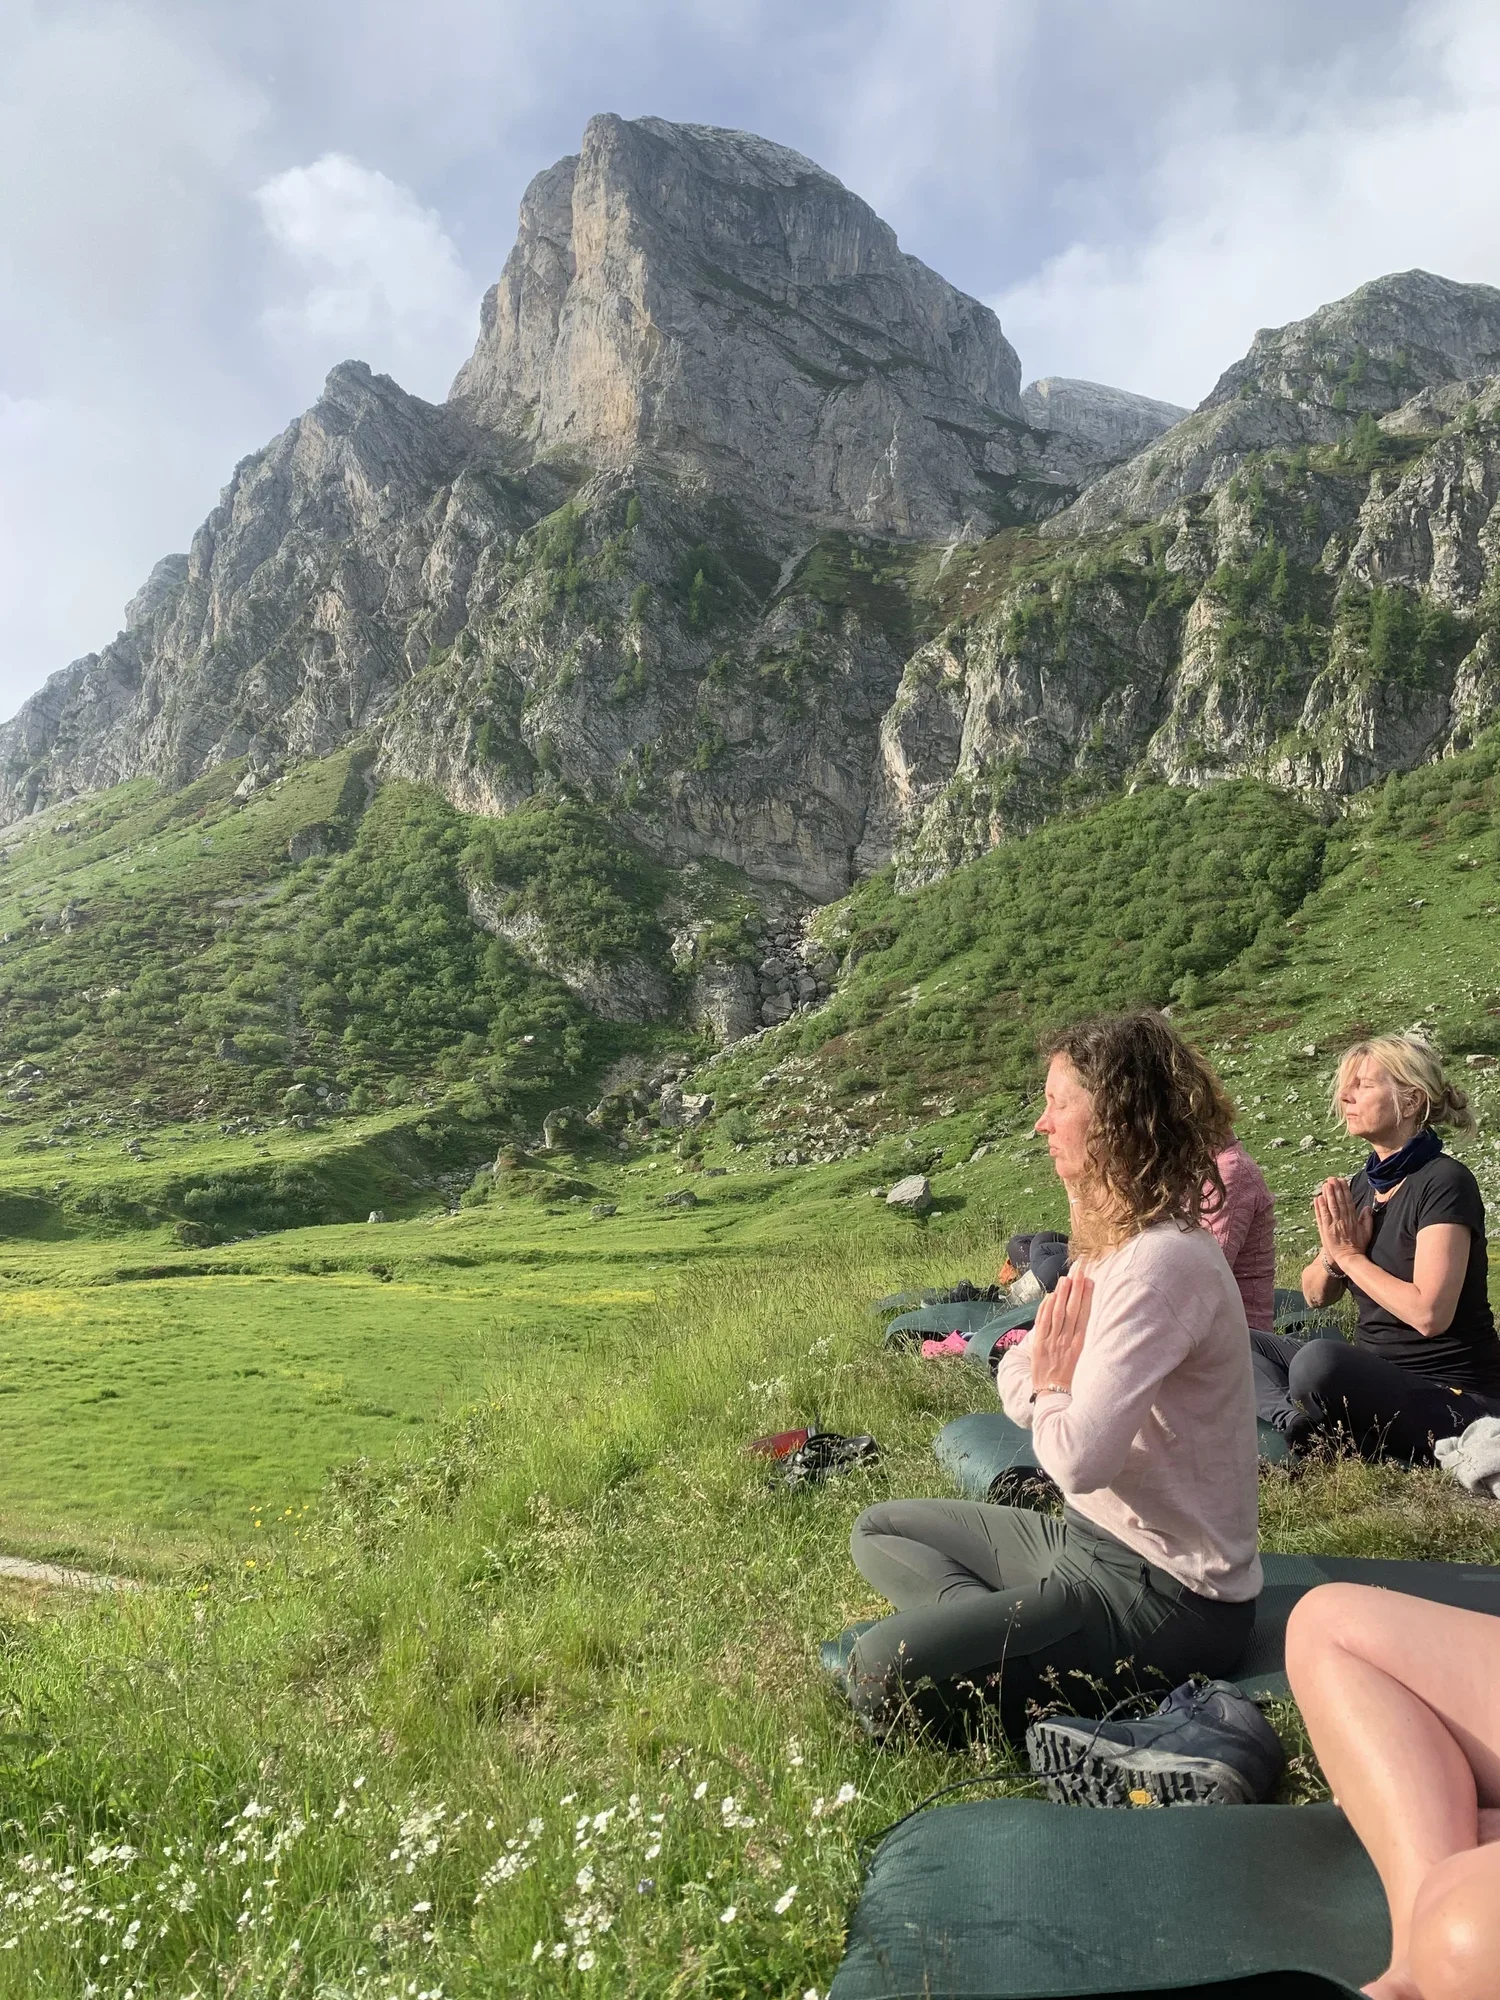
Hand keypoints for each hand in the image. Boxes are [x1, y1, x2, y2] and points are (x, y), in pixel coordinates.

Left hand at [1029, 1268, 1093, 1397]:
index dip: (1086, 1297)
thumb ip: (1087, 1342)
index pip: (1084, 1316)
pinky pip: (1042, 1323)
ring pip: (1057, 1313)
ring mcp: (1052, 1342)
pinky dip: (1046, 1308)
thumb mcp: (1085, 1361)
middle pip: (1072, 1310)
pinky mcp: (1039, 1345)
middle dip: (1075, 1289)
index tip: (1089, 1281)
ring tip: (1065, 1278)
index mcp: (1081, 1346)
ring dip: (1061, 1294)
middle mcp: (1067, 1342)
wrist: (1054, 1395)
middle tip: (1079, 1271)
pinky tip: (1051, 1296)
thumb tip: (1090, 1321)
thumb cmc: (1073, 1379)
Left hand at [1314, 1176, 1371, 1268]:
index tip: (1342, 1181)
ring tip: (1325, 1184)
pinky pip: (1322, 1217)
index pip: (1348, 1202)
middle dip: (1335, 1189)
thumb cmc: (1358, 1246)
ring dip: (1327, 1195)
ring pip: (1330, 1207)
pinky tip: (1318, 1198)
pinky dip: (1320, 1207)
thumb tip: (1367, 1207)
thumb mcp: (1367, 1232)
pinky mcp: (1326, 1230)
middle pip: (1338, 1202)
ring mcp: (1334, 1225)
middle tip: (1331, 1179)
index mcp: (1353, 1220)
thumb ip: (1367, 1219)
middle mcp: (1343, 1220)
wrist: (1349, 1259)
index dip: (1345, 1190)